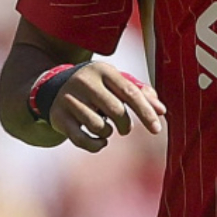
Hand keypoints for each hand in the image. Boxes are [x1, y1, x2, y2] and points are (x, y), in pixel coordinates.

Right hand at [48, 62, 166, 151]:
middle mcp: (85, 82)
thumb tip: (161, 110)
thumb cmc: (97, 87)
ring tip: (105, 127)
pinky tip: (100, 141)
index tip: (157, 129)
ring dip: (108, 133)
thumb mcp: (116, 83)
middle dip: (126, 125)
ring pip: (99, 126)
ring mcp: (69, 99)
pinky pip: (82, 140)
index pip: (130, 92)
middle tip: (125, 129)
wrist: (55, 87)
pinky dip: (96, 145)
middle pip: (116, 110)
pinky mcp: (58, 116)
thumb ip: (140, 93)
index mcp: (103, 70)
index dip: (146, 112)